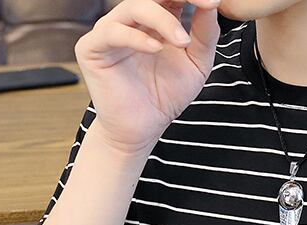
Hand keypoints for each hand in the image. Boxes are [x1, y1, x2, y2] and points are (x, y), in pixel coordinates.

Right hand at [74, 0, 221, 155]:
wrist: (141, 130)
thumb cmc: (165, 97)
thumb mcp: (196, 65)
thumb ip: (205, 35)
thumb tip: (213, 5)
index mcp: (155, 19)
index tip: (214, 2)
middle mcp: (131, 19)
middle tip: (203, 3)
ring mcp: (110, 30)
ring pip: (134, 7)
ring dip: (163, 20)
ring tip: (182, 42)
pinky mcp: (92, 48)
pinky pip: (114, 32)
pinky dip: (137, 38)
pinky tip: (156, 49)